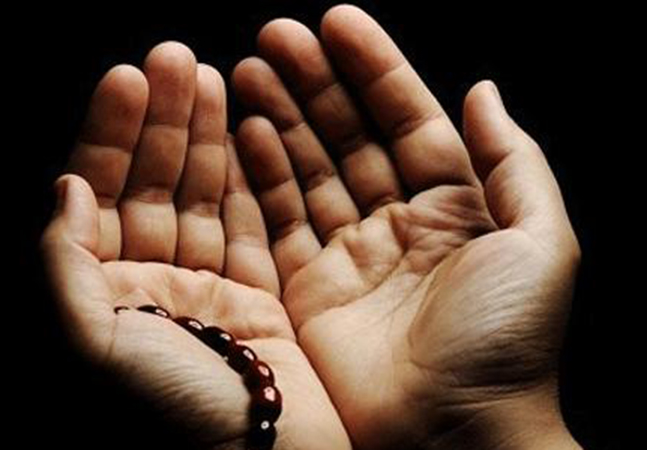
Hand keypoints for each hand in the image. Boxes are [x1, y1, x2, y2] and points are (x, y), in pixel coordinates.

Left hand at [40, 42, 350, 448]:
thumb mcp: (86, 345)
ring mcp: (206, 294)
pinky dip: (249, 181)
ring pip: (200, 199)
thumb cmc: (167, 421)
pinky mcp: (258, 302)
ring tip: (210, 77)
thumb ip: (63, 265)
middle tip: (175, 58)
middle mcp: (148, 292)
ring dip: (204, 138)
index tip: (128, 77)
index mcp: (99, 298)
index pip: (97, 196)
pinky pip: (251, 227)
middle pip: (150, 186)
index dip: (109, 135)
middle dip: (161, 122)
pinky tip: (247, 135)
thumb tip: (65, 191)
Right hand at [231, 6, 580, 449]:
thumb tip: (481, 88)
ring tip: (247, 68)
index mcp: (456, 207)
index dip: (373, 68)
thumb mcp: (542, 242)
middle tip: (275, 35)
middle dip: (313, 83)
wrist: (454, 439)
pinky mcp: (307, 290)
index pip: (406, 119)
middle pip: (348, 136)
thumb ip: (512, 160)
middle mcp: (398, 225)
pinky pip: (277, 220)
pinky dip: (258, 175)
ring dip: (279, 118)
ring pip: (307, 170)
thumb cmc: (507, 345)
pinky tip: (241, 131)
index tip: (336, 21)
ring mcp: (348, 256)